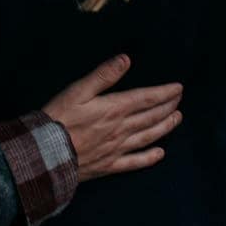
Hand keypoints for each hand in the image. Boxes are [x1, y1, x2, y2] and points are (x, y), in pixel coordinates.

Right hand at [41, 55, 184, 180]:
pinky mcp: (110, 165)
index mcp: (114, 109)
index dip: (164, 93)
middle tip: (179, 100)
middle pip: (151, 117)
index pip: (146, 98)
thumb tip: (125, 59)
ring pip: (148, 136)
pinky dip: (150, 157)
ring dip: (165, 127)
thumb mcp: (77, 91)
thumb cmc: (59, 119)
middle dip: (167, 106)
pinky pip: (135, 162)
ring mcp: (117, 149)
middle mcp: (121, 129)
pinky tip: (160, 154)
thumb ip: (103, 76)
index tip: (178, 87)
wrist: (46, 154)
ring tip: (176, 119)